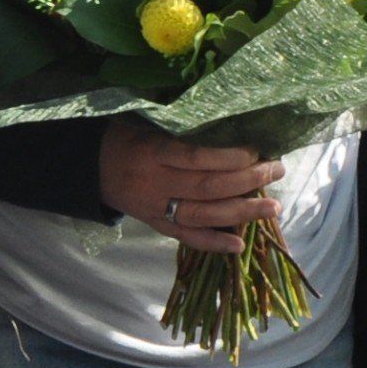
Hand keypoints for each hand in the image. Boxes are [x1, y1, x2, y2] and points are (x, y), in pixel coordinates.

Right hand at [99, 124, 281, 254]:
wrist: (89, 166)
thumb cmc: (126, 136)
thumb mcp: (148, 122)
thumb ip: (182, 128)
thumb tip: (233, 126)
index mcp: (152, 152)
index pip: (196, 157)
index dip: (229, 157)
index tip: (257, 150)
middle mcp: (154, 182)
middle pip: (206, 186)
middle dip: (247, 181)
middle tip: (277, 171)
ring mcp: (155, 208)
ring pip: (202, 215)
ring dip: (241, 212)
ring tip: (272, 207)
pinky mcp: (155, 225)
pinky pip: (186, 237)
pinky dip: (213, 243)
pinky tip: (239, 245)